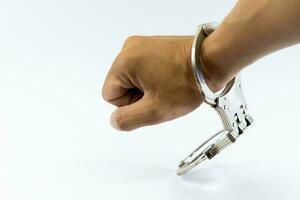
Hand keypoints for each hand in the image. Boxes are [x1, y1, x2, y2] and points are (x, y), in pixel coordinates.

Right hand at [102, 36, 220, 130]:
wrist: (212, 61)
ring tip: (168, 85)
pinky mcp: (153, 44)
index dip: (131, 105)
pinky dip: (154, 77)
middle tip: (163, 93)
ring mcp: (142, 44)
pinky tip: (170, 78)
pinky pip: (143, 68)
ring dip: (147, 87)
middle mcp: (128, 48)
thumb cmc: (186, 84)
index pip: (110, 96)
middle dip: (139, 95)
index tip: (153, 99)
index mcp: (123, 62)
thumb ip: (127, 120)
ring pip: (133, 78)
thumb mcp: (154, 111)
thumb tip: (115, 120)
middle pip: (121, 86)